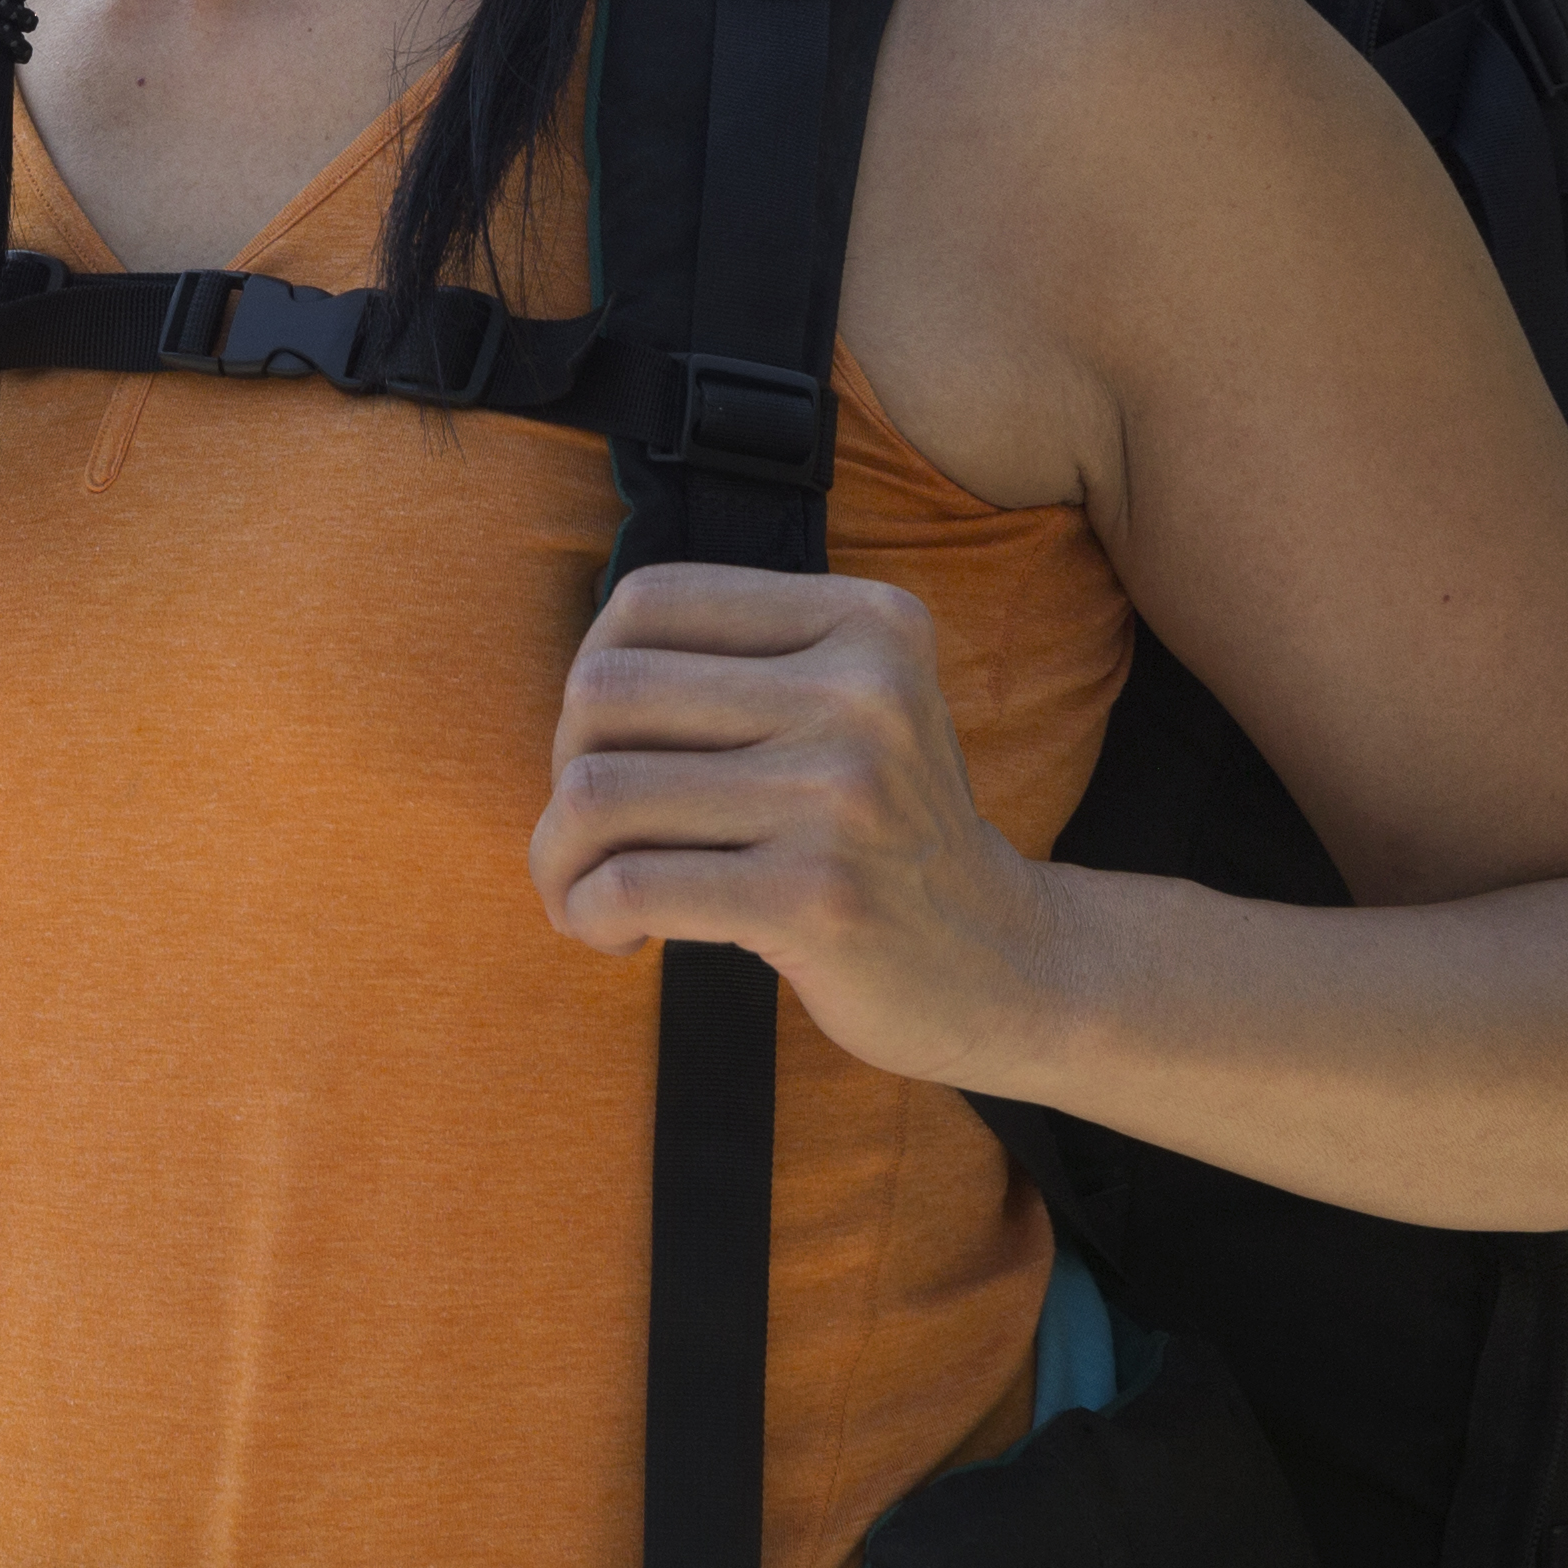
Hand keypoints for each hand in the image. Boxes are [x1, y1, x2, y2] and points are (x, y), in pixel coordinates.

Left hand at [532, 560, 1070, 1088]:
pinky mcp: (816, 898)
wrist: (1008, 966)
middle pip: (603, 691)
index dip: (591, 673)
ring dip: (559, 856)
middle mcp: (862, 693)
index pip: (647, 601)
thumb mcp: (845, 708)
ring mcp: (842, 795)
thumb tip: (568, 681)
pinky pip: (629, 885)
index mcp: (867, 622)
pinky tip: (612, 934)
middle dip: (565, 771)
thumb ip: (732, 666)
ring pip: (598, 792)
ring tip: (585, 892)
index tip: (609, 748)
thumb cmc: (881, 832)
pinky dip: (588, 913)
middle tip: (593, 833)